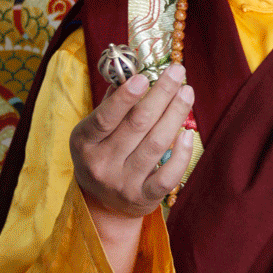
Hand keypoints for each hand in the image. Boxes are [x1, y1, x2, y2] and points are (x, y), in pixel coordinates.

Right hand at [70, 63, 194, 272]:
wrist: (102, 202)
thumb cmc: (103, 150)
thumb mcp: (95, 128)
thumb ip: (113, 100)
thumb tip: (134, 70)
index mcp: (85, 142)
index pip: (104, 118)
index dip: (124, 97)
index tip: (144, 77)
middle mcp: (101, 164)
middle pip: (137, 125)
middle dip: (161, 95)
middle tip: (178, 72)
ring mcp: (123, 183)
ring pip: (155, 144)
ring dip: (175, 115)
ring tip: (187, 92)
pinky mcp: (144, 197)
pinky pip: (167, 176)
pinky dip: (180, 154)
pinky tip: (188, 133)